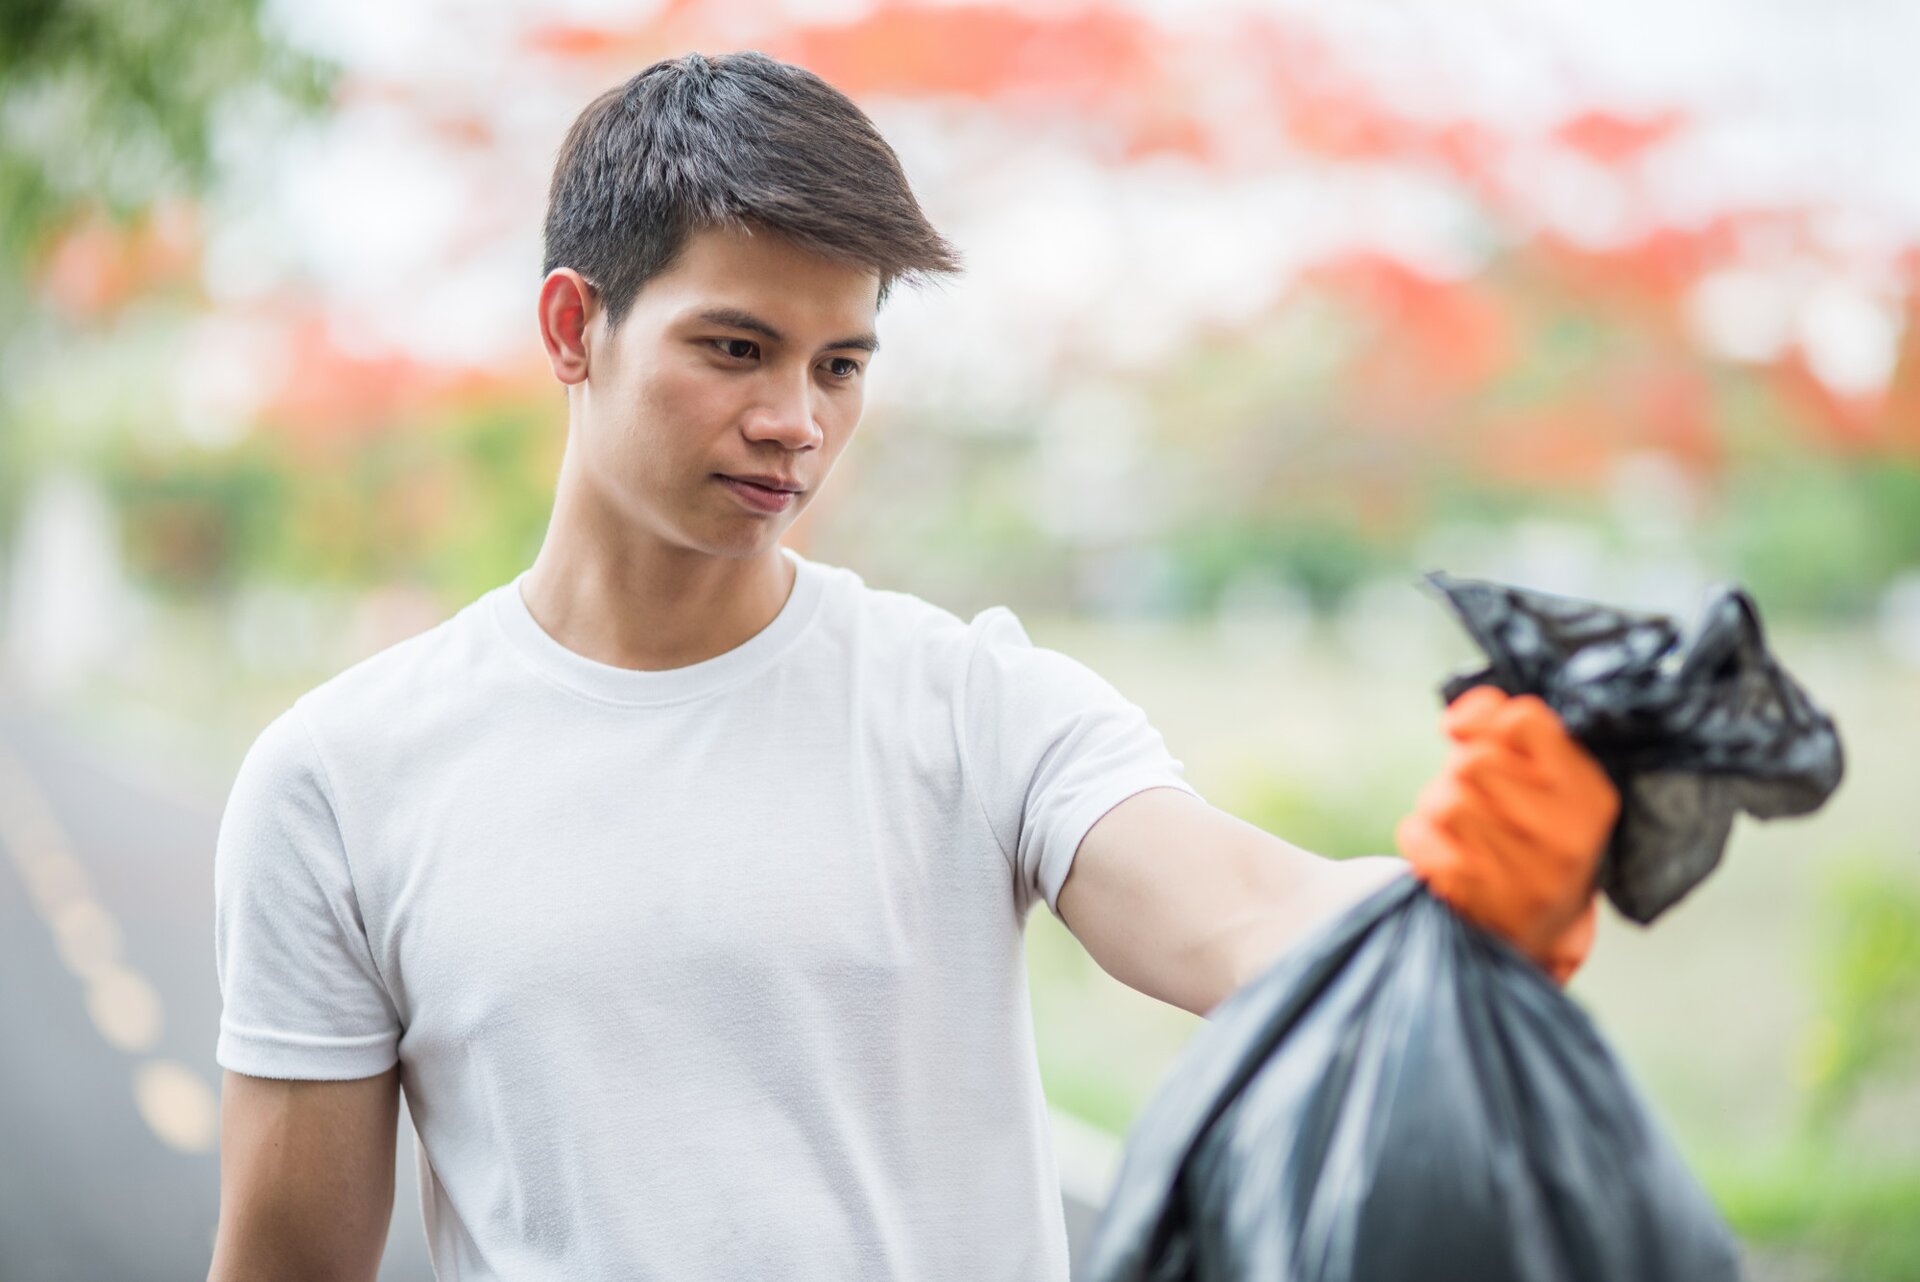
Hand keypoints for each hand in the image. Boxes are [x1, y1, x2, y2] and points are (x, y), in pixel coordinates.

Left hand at [1394, 686, 1619, 984]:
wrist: (1536, 934)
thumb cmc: (1533, 835)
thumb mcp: (1544, 779)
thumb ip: (1505, 727)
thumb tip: (1456, 719)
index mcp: (1590, 796)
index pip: (1525, 721)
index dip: (1485, 719)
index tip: (1470, 736)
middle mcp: (1567, 836)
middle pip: (1472, 762)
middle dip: (1458, 771)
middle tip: (1476, 794)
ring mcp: (1524, 875)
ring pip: (1442, 799)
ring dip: (1437, 805)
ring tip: (1464, 828)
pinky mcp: (1477, 899)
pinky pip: (1416, 834)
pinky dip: (1420, 837)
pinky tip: (1449, 855)